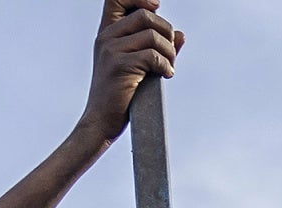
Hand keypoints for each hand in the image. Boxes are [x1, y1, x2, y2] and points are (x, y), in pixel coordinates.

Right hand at [77, 0, 179, 144]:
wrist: (101, 121)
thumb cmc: (119, 95)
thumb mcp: (136, 65)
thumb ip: (157, 47)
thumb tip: (181, 34)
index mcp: (107, 32)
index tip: (156, 7)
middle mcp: (106, 37)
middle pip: (145, 15)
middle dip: (166, 32)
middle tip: (170, 53)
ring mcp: (111, 50)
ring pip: (152, 35)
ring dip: (169, 52)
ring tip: (168, 66)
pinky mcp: (119, 66)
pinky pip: (153, 56)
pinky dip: (166, 65)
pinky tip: (166, 75)